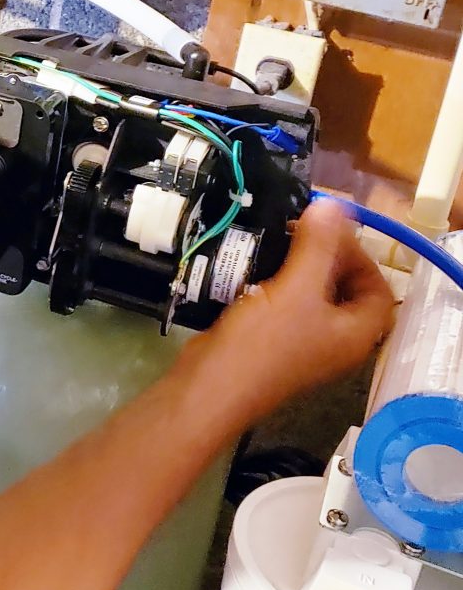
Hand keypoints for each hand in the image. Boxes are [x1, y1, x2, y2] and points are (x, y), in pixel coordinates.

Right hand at [196, 198, 394, 419]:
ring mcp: (302, 343)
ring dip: (298, 267)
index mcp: (356, 333)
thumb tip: (333, 205)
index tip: (329, 233)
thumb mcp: (295, 288)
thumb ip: (317, 245)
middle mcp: (335, 341)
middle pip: (344, 291)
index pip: (378, 289)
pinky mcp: (271, 341)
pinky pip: (284, 305)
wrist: (211, 385)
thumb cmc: (263, 342)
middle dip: (327, 257)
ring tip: (277, 242)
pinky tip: (254, 264)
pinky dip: (275, 282)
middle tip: (301, 231)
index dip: (362, 257)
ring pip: (311, 296)